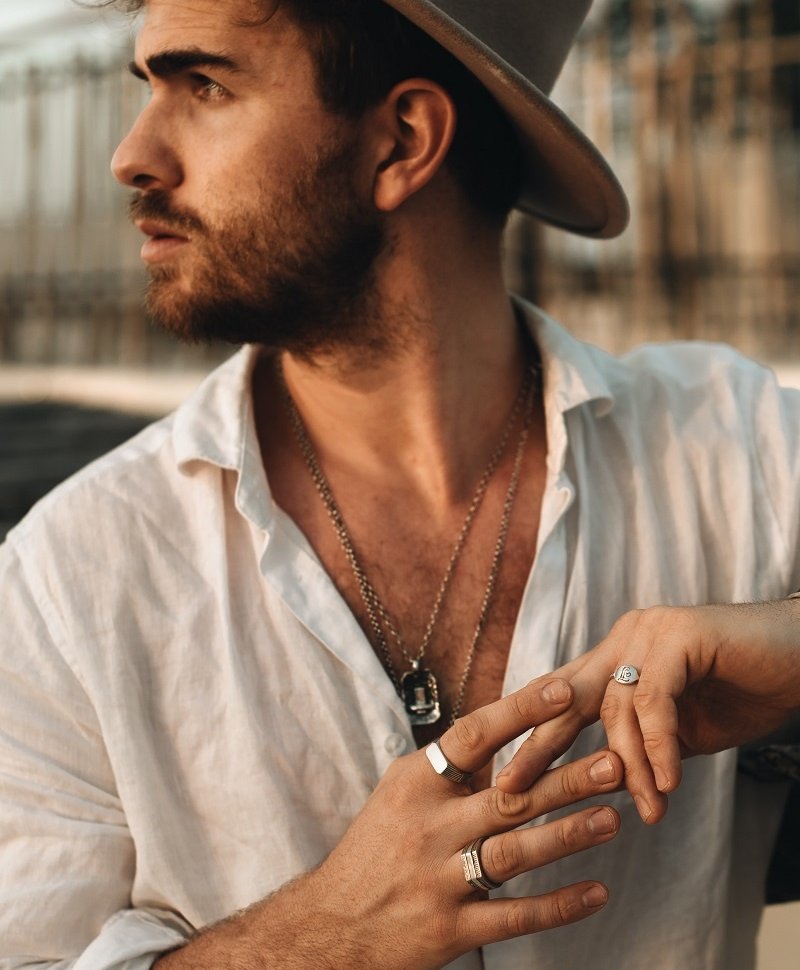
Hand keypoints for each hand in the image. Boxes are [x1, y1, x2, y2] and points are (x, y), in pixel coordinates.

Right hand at [305, 680, 621, 968]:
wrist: (330, 927)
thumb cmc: (373, 851)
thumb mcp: (398, 795)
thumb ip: (446, 768)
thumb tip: (503, 727)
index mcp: (415, 784)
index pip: (473, 736)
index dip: (520, 711)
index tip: (566, 693)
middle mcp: (428, 826)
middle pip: (508, 797)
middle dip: (565, 779)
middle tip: (614, 761)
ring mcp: (439, 878)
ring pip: (515, 852)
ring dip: (568, 834)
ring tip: (614, 818)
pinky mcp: (451, 929)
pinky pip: (514, 915)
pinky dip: (559, 906)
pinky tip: (597, 892)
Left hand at [496, 601, 799, 824]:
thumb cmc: (745, 692)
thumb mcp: (681, 731)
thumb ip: (642, 746)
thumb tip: (608, 783)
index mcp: (617, 656)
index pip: (563, 697)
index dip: (533, 737)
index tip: (506, 782)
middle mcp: (624, 637)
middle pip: (567, 695)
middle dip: (538, 744)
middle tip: (511, 791)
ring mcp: (649, 631)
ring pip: (616, 706)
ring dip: (629, 765)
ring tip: (646, 809)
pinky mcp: (679, 634)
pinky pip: (654, 699)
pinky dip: (659, 745)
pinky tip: (667, 784)